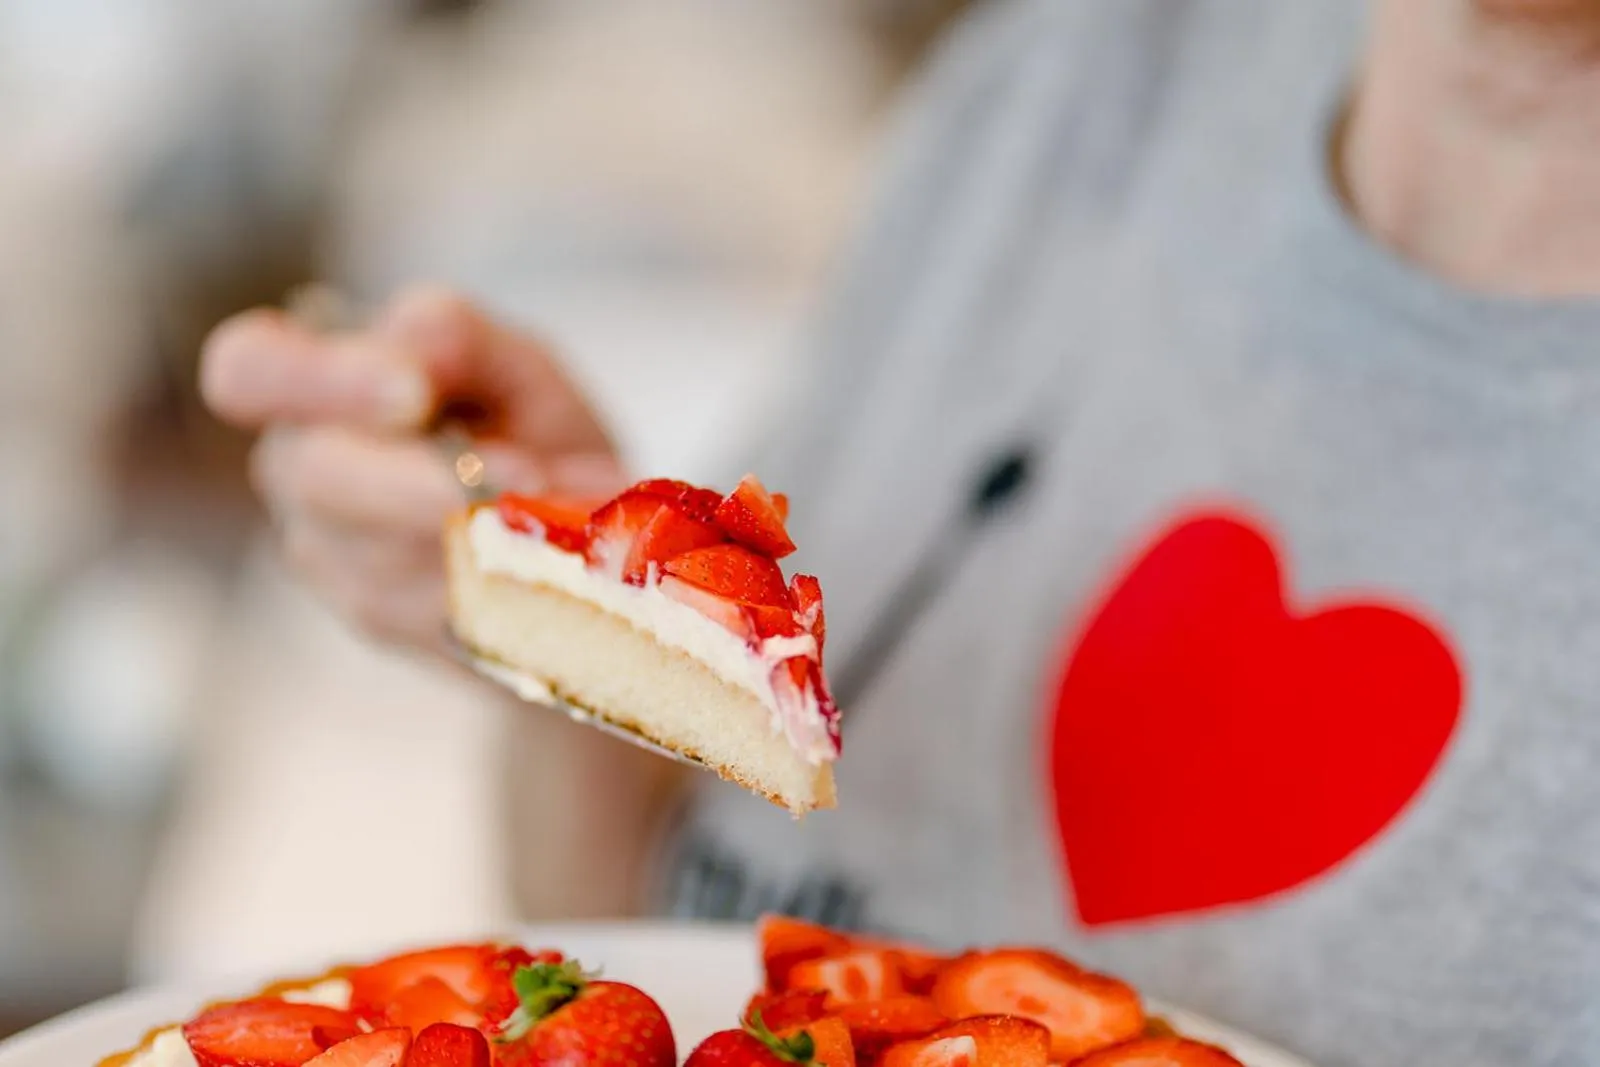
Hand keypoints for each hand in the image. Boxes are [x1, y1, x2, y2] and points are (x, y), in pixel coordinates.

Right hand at [201, 286, 625, 651]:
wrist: (585, 532)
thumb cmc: (529, 426)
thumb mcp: (511, 361)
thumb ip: (454, 337)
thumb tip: (409, 359)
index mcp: (308, 378)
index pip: (246, 368)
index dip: (321, 380)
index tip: (415, 393)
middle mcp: (295, 467)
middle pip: (311, 475)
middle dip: (415, 478)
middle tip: (522, 473)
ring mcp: (325, 551)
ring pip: (373, 551)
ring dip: (472, 529)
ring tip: (548, 505)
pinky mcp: (375, 615)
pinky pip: (420, 603)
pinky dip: (491, 575)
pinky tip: (533, 553)